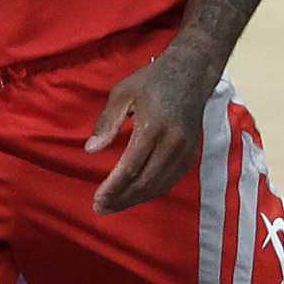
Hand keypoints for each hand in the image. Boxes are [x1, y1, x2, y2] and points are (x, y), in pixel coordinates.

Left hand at [86, 43, 215, 213]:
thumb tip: (91, 150)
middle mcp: (173, 143)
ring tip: (113, 207)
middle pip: (146, 181)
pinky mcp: (192, 153)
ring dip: (136, 199)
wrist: (190, 74)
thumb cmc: (150, 81)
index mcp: (153, 128)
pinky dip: (152, 191)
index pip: (131, 167)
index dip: (113, 187)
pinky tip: (135, 195)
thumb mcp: (122, 93)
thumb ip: (107, 123)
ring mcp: (186, 150)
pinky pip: (171, 180)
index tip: (97, 200)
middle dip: (122, 199)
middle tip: (100, 209)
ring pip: (160, 185)